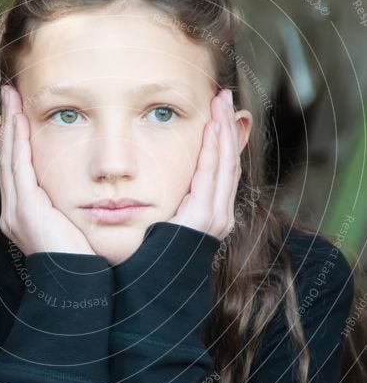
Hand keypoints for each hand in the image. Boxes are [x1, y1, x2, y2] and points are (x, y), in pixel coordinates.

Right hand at [0, 84, 97, 256]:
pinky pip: (18, 167)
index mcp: (24, 215)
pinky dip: (17, 142)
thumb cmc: (83, 261)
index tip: (19, 113)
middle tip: (10, 94)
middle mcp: (13, 212)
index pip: (18, 168)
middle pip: (8, 158)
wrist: (76, 287)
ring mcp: (15, 211)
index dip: (16, 139)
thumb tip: (90, 190)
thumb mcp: (75, 227)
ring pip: (10, 158)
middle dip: (9, 124)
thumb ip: (74, 207)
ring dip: (11, 124)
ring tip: (11, 96)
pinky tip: (18, 119)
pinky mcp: (24, 210)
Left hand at [167, 88, 241, 240]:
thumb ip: (173, 199)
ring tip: (220, 103)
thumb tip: (164, 177)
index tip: (218, 110)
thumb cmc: (153, 255)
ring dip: (222, 130)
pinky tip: (212, 128)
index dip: (223, 136)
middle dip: (226, 125)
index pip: (222, 166)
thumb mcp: (167, 219)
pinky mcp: (205, 218)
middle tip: (222, 95)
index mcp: (212, 212)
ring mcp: (216, 217)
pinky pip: (211, 176)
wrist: (154, 287)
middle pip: (228, 160)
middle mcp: (220, 214)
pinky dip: (213, 150)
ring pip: (224, 164)